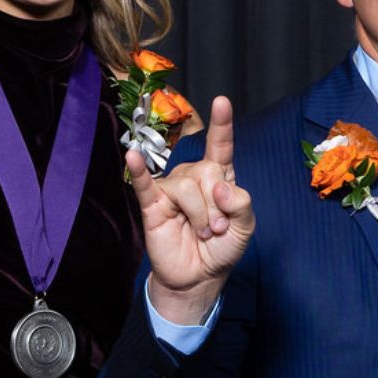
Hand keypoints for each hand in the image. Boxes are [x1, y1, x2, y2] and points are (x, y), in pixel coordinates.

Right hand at [135, 96, 254, 321]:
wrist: (199, 276)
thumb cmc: (222, 248)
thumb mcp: (245, 227)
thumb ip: (242, 204)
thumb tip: (220, 187)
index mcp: (220, 178)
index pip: (221, 146)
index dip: (222, 125)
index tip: (222, 101)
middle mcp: (194, 177)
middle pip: (208, 172)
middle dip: (218, 205)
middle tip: (216, 228)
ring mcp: (172, 189)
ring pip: (188, 187)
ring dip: (201, 215)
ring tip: (202, 232)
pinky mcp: (153, 204)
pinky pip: (145, 183)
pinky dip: (139, 169)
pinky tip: (132, 155)